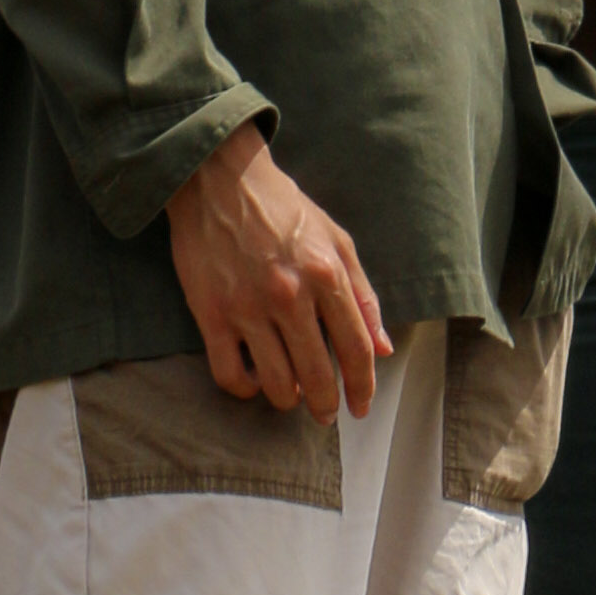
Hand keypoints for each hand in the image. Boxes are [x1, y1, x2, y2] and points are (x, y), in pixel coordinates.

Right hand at [167, 123, 389, 418]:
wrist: (219, 180)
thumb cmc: (283, 209)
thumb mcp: (337, 241)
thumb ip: (363, 295)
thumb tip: (384, 348)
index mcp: (326, 275)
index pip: (356, 349)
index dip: (363, 386)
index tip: (360, 407)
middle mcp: (290, 295)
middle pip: (317, 374)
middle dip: (326, 404)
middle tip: (325, 414)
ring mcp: (248, 307)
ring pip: (276, 381)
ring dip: (288, 399)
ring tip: (291, 396)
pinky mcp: (211, 314)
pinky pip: (229, 373)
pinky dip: (245, 389)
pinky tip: (253, 382)